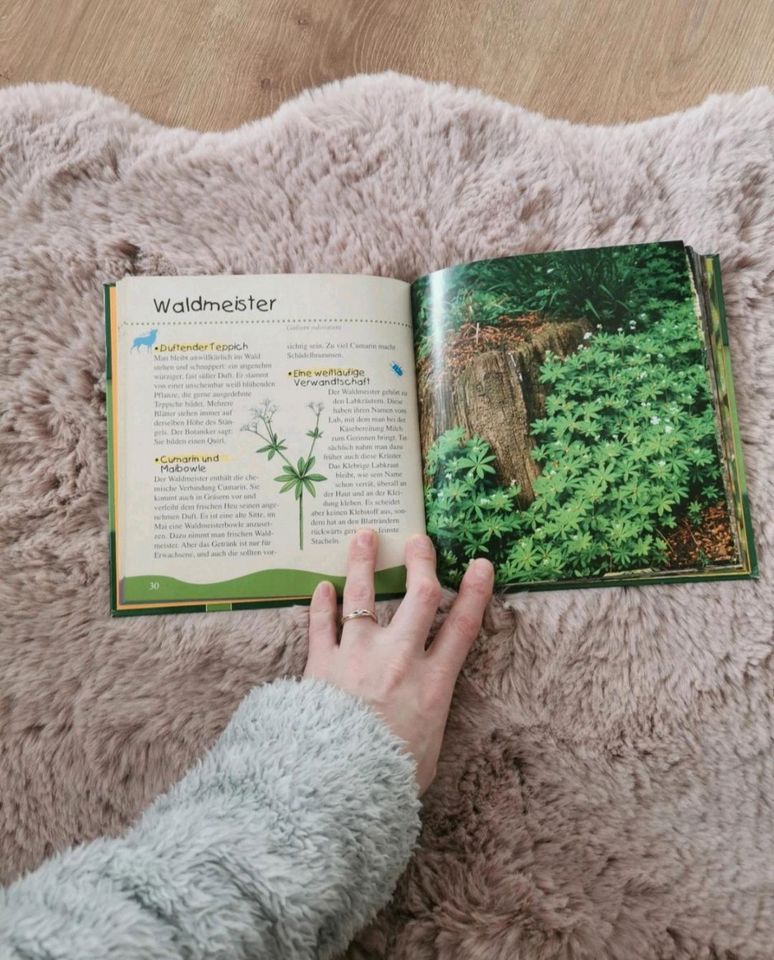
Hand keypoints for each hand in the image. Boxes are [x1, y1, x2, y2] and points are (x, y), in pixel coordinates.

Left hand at [303, 530, 493, 793]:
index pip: (461, 626)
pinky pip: (321, 625)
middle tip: (418, 539)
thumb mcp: (427, 753)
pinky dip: (321, 605)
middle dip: (421, 561)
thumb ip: (427, 722)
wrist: (336, 784)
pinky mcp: (321, 663)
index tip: (480, 565)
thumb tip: (424, 717)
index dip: (474, 592)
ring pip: (362, 597)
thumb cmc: (388, 778)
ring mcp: (358, 656)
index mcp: (432, 683)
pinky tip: (322, 587)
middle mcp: (399, 658)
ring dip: (363, 563)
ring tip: (363, 535)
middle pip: (417, 596)